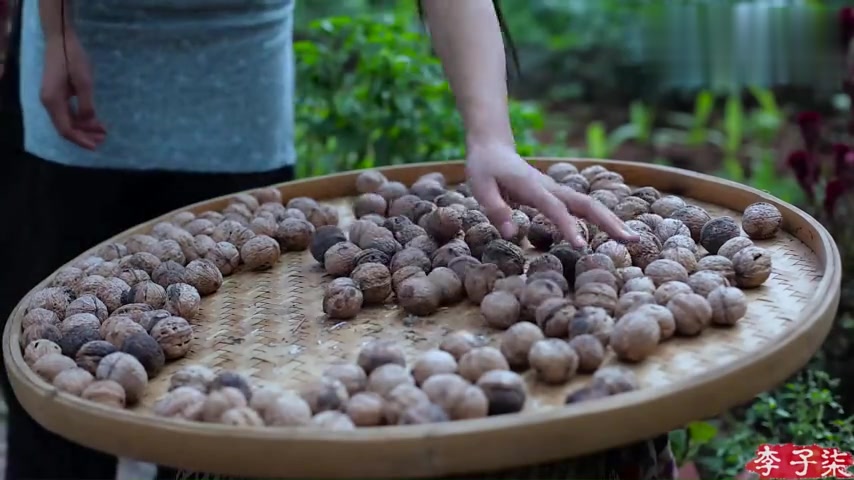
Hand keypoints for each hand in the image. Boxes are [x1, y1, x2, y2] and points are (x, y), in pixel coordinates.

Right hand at [40, 32, 105, 149]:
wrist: (61, 39)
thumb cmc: (73, 58)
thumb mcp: (84, 82)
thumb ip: (86, 104)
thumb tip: (88, 122)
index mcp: (53, 101)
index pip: (66, 129)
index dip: (81, 140)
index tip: (96, 146)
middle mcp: (49, 103)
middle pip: (66, 127)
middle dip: (85, 135)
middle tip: (104, 139)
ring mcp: (52, 98)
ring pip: (68, 121)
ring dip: (84, 128)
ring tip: (103, 132)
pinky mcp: (57, 93)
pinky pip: (68, 112)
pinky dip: (81, 118)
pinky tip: (95, 121)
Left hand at [466, 143, 639, 247]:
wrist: (493, 148)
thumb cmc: (485, 169)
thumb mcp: (480, 188)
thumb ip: (496, 210)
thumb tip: (511, 235)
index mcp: (532, 187)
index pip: (555, 209)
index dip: (568, 227)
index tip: (581, 246)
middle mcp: (550, 187)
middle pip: (586, 204)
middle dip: (608, 222)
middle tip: (631, 241)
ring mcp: (556, 190)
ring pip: (589, 205)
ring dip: (610, 221)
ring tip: (631, 240)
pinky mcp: (557, 194)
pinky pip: (581, 207)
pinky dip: (598, 220)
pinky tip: (612, 233)